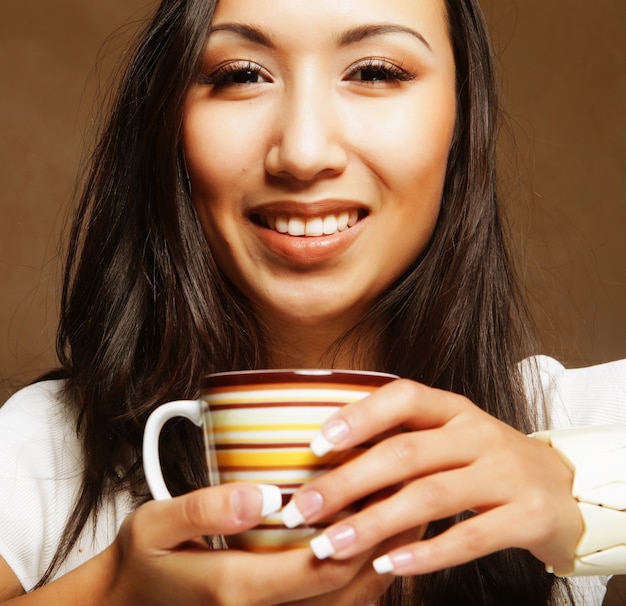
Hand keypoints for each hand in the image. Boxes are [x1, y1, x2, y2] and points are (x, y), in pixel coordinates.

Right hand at [102, 483, 394, 604]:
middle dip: (383, 546)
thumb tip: (262, 496)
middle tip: (411, 499)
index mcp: (237, 588)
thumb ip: (203, 510)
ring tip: (407, 520)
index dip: (360, 530)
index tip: (386, 489)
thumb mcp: (153, 526)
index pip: (319, 564)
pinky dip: (360, 579)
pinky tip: (371, 546)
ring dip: (380, 563)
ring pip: (345, 603)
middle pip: (344, 588)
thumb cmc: (141, 563)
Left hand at [280, 379, 583, 575]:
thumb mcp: (450, 439)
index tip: (313, 446)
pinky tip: (388, 566)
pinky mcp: (527, 515)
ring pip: (429, 497)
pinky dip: (425, 554)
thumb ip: (403, 444)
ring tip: (331, 547)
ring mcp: (506, 472)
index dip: (357, 418)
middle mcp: (478, 433)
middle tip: (302, 510)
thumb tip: (328, 465)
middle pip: (405, 453)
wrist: (565, 489)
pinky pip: (470, 537)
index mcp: (454, 408)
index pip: (402, 398)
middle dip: (347, 482)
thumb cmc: (486, 462)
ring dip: (374, 524)